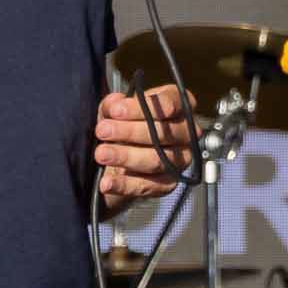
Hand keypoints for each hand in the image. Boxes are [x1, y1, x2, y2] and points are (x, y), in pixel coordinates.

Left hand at [94, 85, 193, 213]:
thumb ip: (112, 106)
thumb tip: (114, 104)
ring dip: (125, 156)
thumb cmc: (123, 125)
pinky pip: (148, 185)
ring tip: (101, 154)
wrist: (118, 159)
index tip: (117, 110)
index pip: (170, 102)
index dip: (144, 107)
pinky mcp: (169, 184)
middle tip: (102, 131)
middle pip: (164, 132)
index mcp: (178, 106)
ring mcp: (181, 160)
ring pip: (156, 159)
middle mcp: (186, 132)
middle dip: (129, 131)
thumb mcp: (114, 111)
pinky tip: (107, 182)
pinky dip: (125, 184)